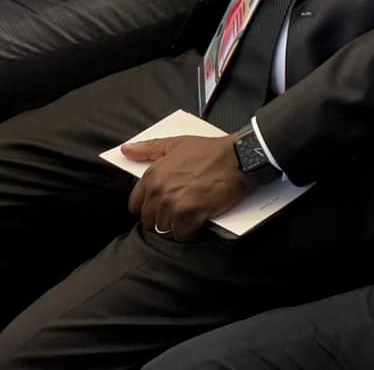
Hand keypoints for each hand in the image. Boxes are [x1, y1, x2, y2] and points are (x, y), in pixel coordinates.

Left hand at [124, 135, 252, 240]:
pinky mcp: (190, 215)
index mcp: (153, 175)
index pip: (135, 204)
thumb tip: (126, 150)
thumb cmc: (213, 151)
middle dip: (163, 217)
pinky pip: (181, 235)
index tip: (162, 204)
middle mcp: (159, 191)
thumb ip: (149, 148)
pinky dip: (190, 232)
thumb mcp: (179, 143)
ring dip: (176, 226)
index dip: (149, 206)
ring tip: (190, 216)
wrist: (241, 157)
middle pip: (149, 220)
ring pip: (163, 229)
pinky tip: (198, 221)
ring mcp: (173, 205)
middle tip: (180, 210)